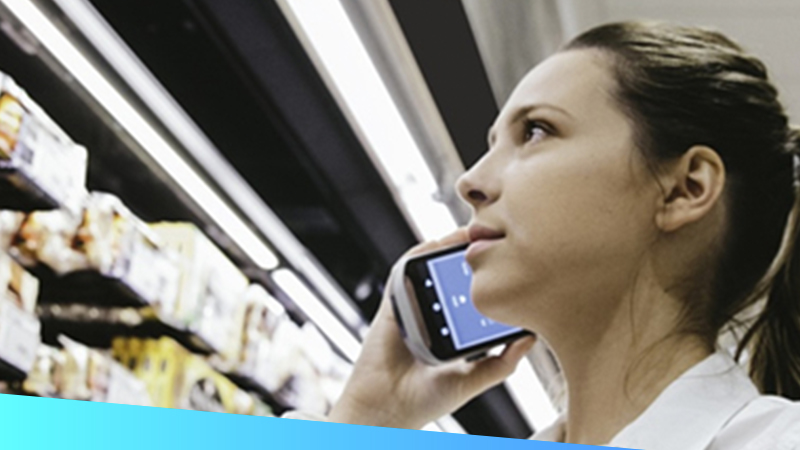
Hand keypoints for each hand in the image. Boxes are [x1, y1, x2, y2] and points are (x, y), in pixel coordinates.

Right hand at [328, 227, 536, 429]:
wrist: (388, 408)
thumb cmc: (425, 400)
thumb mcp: (474, 379)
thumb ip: (503, 361)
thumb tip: (531, 338)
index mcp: (453, 334)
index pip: (476, 300)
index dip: (491, 281)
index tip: (513, 264)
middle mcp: (434, 318)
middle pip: (454, 279)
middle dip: (472, 258)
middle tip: (494, 239)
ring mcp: (413, 309)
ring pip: (430, 270)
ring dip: (446, 249)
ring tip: (468, 233)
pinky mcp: (393, 305)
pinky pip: (403, 273)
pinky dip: (417, 256)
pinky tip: (434, 245)